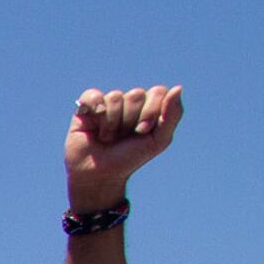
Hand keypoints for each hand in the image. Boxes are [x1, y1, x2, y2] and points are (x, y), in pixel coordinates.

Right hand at [66, 85, 181, 209]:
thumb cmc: (129, 159)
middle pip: (136, 94)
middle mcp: (129, 102)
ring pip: (115, 97)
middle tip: (123, 137)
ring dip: (112, 123)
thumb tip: (178, 88)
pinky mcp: (86, 107)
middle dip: (130, 120)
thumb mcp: (158, 141)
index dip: (151, 112)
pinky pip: (94, 96)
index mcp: (149, 107)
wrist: (99, 176)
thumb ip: (172, 115)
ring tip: (107, 137)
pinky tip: (93, 127)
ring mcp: (108, 103)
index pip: (158, 92)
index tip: (142, 132)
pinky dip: (95, 111)